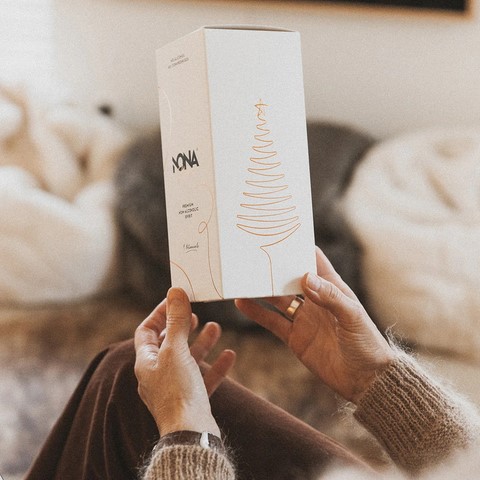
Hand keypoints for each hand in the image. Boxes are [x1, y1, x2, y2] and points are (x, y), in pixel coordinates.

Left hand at [134, 288, 235, 436]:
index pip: (147, 330)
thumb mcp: (176, 349)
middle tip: (195, 315)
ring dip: (202, 343)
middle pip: (168, 344)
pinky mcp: (192, 400)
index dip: (160, 313)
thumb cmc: (178, 391)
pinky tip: (230, 354)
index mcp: (146, 362)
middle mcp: (157, 374)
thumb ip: (177, 321)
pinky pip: (203, 378)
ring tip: (216, 327)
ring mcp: (175, 388)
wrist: (190, 434)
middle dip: (183, 327)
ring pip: (188, 359)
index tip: (177, 300)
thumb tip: (175, 292)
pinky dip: (215, 365)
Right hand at [235, 247, 394, 402]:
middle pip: (289, 278)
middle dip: (274, 267)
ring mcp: (304, 318)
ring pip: (277, 298)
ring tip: (241, 278)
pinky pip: (272, 321)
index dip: (299, 248)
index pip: (314, 261)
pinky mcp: (295, 337)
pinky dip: (256, 312)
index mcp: (333, 288)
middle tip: (252, 254)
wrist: (365, 381)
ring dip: (261, 289)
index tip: (280, 235)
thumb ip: (330, 297)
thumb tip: (305, 277)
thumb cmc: (367, 344)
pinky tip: (241, 303)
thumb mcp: (352, 317)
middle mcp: (316, 300)